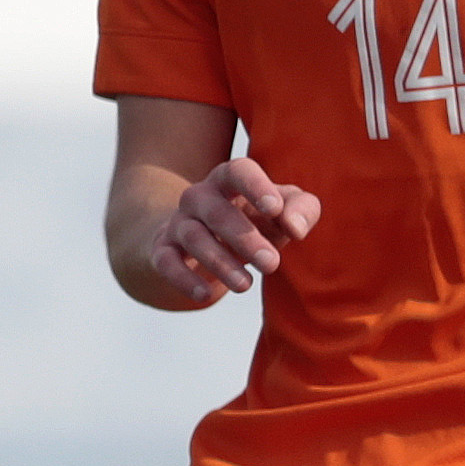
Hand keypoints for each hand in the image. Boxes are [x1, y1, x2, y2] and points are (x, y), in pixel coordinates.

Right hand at [148, 157, 319, 304]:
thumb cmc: (253, 220)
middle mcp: (199, 196)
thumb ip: (302, 209)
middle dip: (244, 238)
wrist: (200, 240)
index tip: (275, 209)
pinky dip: (183, 278)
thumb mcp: (282, 210)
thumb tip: (296, 228)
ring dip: (220, 262)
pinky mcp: (162, 251)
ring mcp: (178, 223)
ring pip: (194, 237)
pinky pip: (166, 262)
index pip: (238, 171)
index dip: (255, 186)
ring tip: (246, 285)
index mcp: (229, 179)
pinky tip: (205, 294)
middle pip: (217, 211)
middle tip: (271, 264)